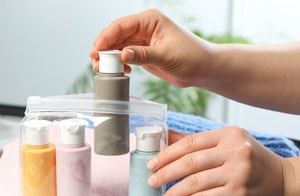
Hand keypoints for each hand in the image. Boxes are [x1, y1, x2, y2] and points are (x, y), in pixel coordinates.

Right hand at [90, 9, 215, 87]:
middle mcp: (144, 28)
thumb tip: (122, 55)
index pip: (121, 26)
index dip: (106, 38)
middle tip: (97, 63)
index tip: (96, 52)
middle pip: (116, 35)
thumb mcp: (166, 56)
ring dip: (109, 57)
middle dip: (104, 49)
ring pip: (118, 46)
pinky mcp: (143, 53)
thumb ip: (143, 55)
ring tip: (104, 70)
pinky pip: (124, 56)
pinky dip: (119, 63)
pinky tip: (121, 72)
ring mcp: (143, 41)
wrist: (203, 69)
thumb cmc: (192, 56)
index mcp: (150, 20)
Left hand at [147, 128, 292, 195]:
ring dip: (174, 192)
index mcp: (228, 135)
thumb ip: (199, 142)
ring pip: (195, 182)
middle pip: (190, 162)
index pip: (190, 142)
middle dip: (165, 173)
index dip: (167, 153)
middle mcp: (234, 150)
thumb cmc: (253, 162)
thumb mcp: (229, 144)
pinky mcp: (239, 192)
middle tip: (152, 180)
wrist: (284, 182)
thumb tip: (167, 136)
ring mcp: (237, 171)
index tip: (153, 163)